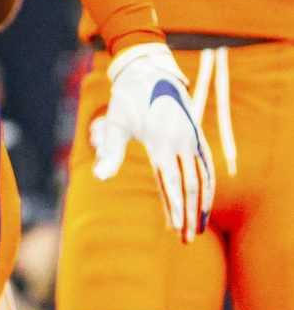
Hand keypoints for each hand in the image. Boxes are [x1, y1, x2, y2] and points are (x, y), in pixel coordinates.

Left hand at [91, 43, 214, 243]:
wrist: (148, 69)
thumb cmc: (127, 99)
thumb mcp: (115, 123)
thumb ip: (110, 152)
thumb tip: (99, 177)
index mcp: (161, 141)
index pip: (171, 182)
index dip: (175, 207)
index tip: (176, 229)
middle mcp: (181, 141)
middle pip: (189, 185)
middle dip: (188, 214)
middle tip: (185, 240)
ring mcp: (192, 138)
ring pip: (202, 177)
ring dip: (202, 204)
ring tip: (198, 228)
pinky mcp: (196, 135)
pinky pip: (207, 164)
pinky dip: (209, 184)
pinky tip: (206, 201)